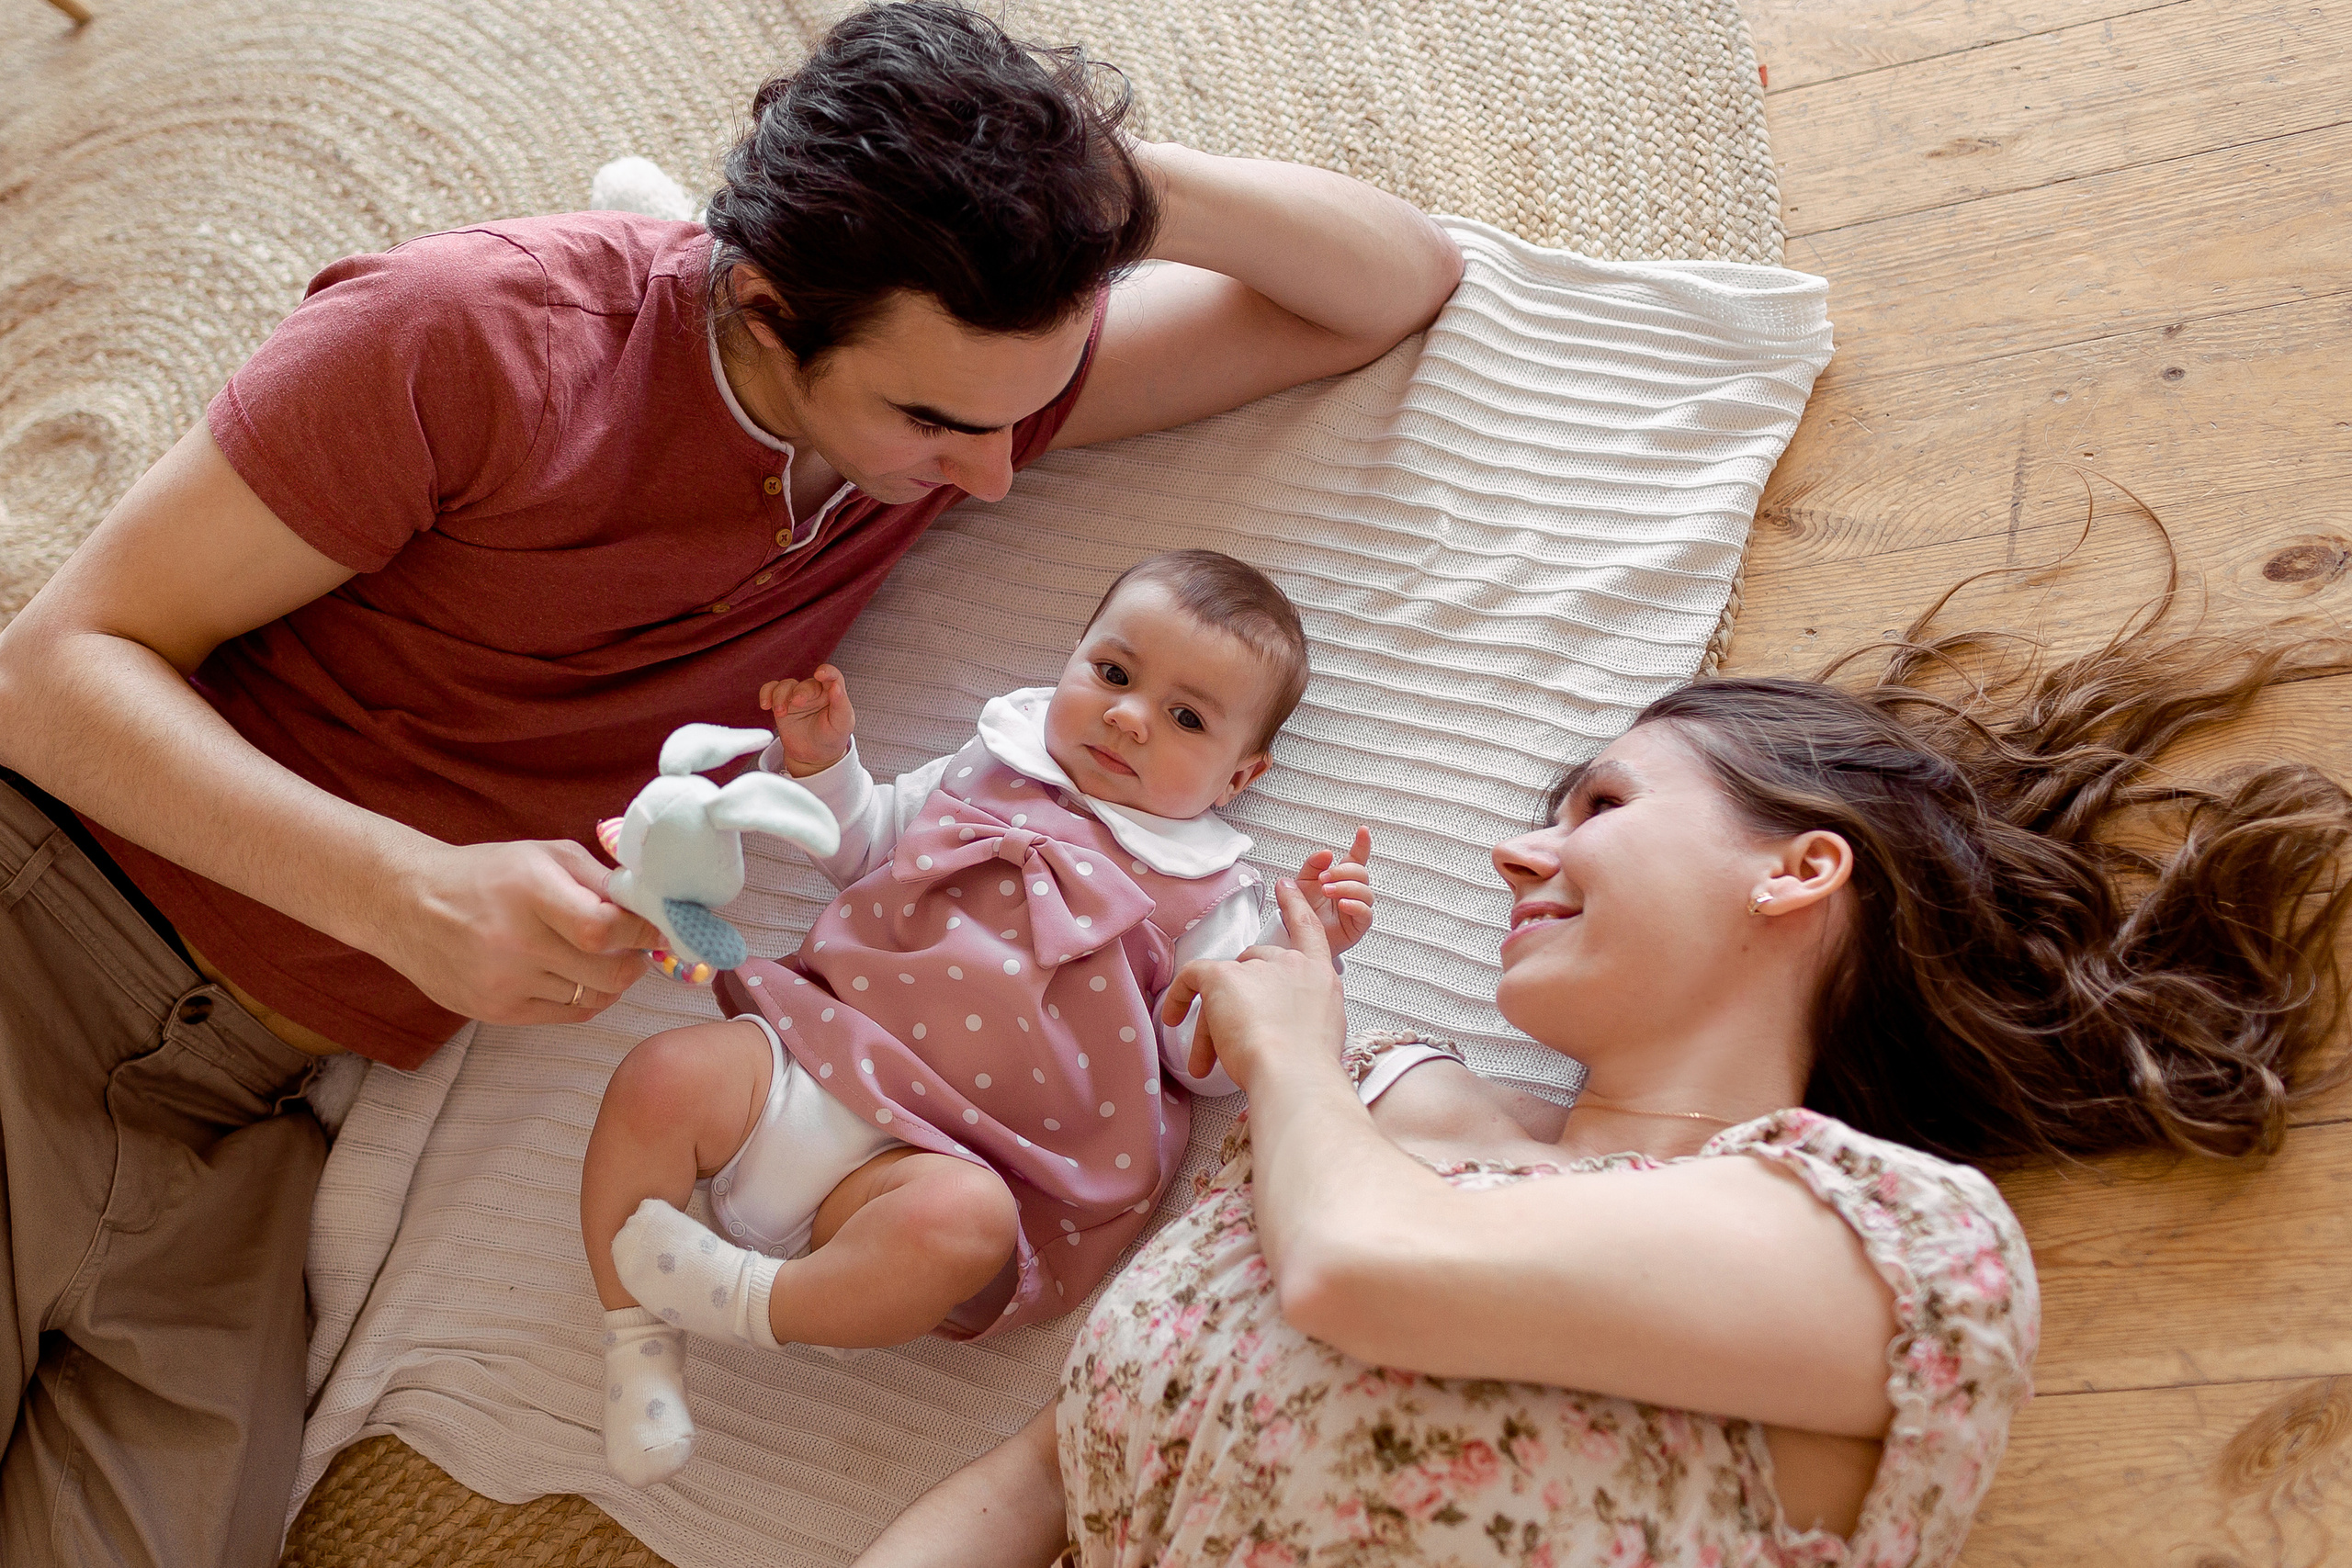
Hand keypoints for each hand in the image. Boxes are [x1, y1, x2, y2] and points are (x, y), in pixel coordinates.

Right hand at [379, 838, 659, 1023]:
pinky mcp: (496, 1012)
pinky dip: (586, 997)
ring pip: (594, 998)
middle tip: (637, 946)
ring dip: (612, 980)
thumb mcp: (544, 854)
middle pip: (609, 973)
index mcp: (530, 893)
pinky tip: (578, 975)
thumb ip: (600, 879)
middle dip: (637, 960)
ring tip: (602, 957)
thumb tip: (652, 905)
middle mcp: (516, 943)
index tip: (661, 926)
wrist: (406, 905)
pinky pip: (568, 1015)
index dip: (645, 931)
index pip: (605, 928)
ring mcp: (504, 984)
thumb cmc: (486, 874)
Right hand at [760, 664, 854, 776]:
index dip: (826, 671)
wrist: (813, 756)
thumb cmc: (831, 738)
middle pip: (805, 683)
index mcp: (832, 694)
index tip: (819, 674)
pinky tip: (766, 705)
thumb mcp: (842, 725)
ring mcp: (796, 696)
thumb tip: (836, 686)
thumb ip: (841, 705)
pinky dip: (766, 693)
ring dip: (780, 696)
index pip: (832, 675)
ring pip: (786, 685)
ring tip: (780, 713)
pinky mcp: (782, 704)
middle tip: (796, 703)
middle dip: (799, 692)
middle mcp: (814, 692)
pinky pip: (771, 690)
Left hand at [1162, 879, 1348, 1089]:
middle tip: (1231, 1041)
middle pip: (1254, 966)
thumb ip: (1301, 1018)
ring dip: (1213, 1022)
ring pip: (1225, 985)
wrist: (1294, 1074)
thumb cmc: (1307, 1070)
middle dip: (1241, 1001)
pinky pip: (1192, 977)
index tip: (1285, 888)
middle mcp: (1291, 963)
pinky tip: (1173, 1016)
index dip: (1295, 907)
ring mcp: (1257, 966)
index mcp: (1320, 976)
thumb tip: (1279, 1028)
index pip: (1307, 930)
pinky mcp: (1224, 976)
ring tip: (1204, 1062)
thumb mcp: (1321, 1036)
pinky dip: (1179, 997)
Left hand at [1293, 826, 1373, 952]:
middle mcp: (1351, 891)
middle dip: (1343, 872)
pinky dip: (1355, 906)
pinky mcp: (1357, 926)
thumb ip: (1312, 866)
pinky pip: (1366, 913)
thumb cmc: (1302, 910)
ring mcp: (1356, 907)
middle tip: (1324, 878)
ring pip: (1365, 892)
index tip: (1363, 830)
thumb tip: (1326, 853)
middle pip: (1361, 873)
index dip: (1362, 844)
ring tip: (1328, 891)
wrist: (1296, 938)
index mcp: (1340, 878)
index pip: (1356, 858)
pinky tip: (1343, 904)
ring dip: (1346, 887)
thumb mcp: (1302, 882)